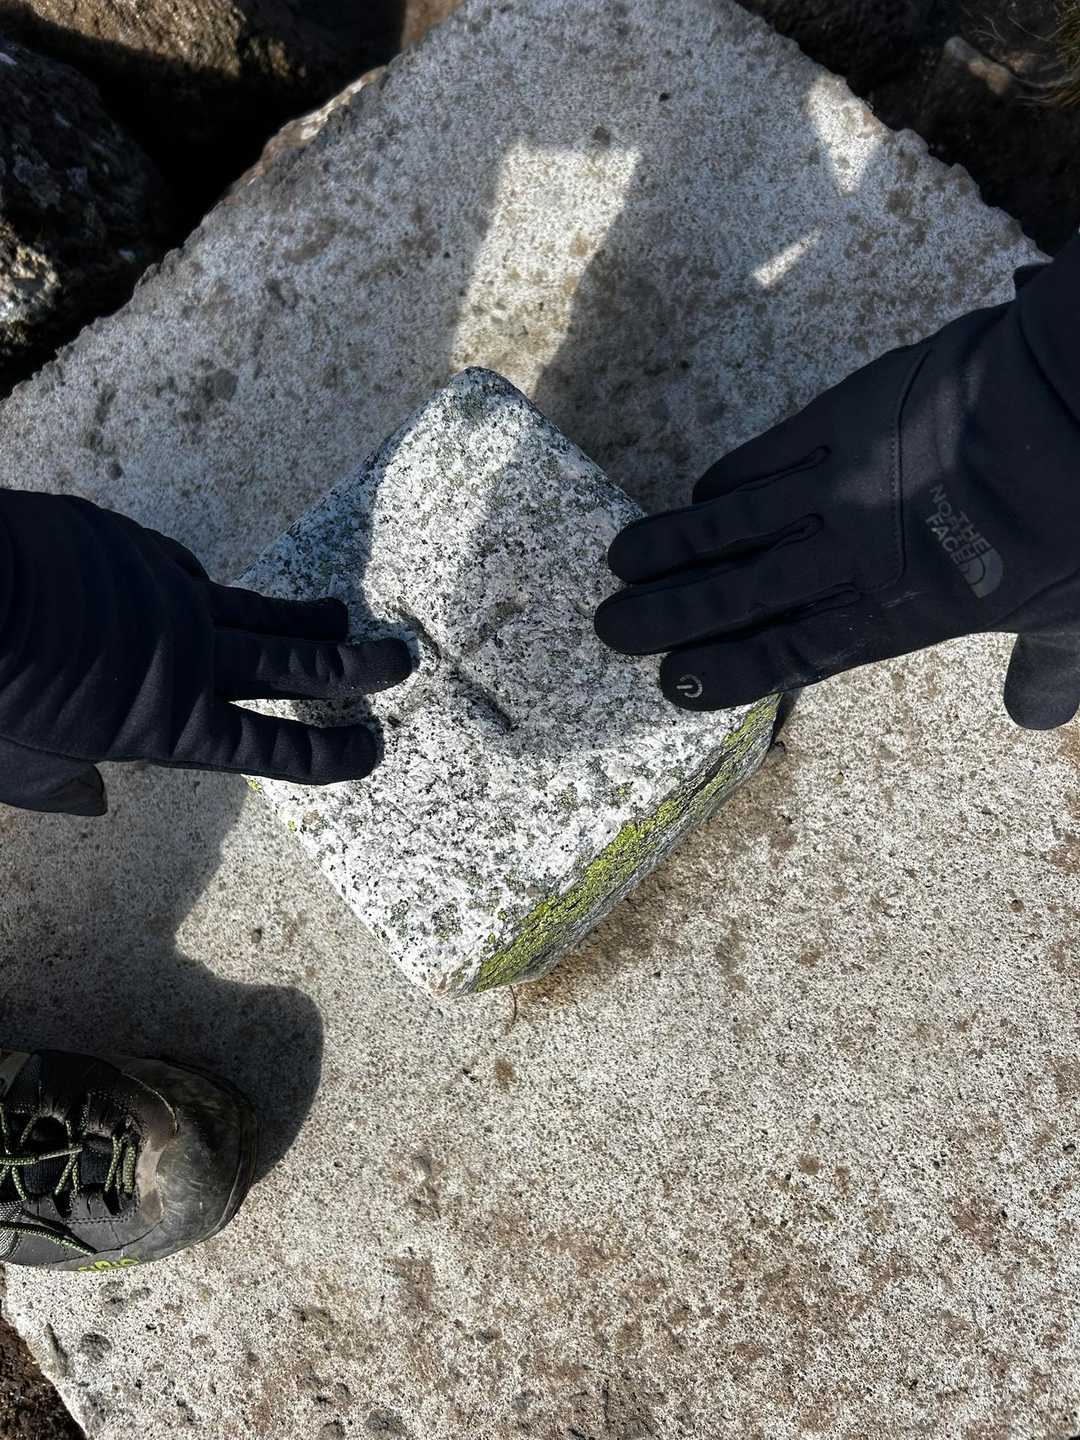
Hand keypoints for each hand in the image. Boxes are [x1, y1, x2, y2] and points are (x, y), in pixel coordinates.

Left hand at [0, 492, 410, 815]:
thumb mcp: (12, 763)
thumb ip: (57, 787)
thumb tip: (91, 798)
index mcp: (170, 724)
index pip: (272, 747)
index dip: (329, 753)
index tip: (372, 750)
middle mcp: (189, 658)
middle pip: (293, 667)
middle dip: (354, 668)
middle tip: (401, 660)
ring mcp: (169, 594)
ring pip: (256, 611)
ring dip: (302, 620)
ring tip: (341, 618)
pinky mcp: (136, 549)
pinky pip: (180, 571)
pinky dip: (197, 587)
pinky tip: (197, 587)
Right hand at [595, 240, 1079, 729]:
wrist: (1072, 414)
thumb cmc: (1077, 526)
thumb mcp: (1071, 618)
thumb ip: (1047, 672)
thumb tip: (1038, 717)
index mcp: (894, 618)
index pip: (784, 656)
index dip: (721, 672)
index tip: (672, 681)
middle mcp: (845, 563)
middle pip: (732, 599)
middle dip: (664, 618)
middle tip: (609, 630)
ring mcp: (833, 491)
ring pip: (725, 529)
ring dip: (666, 548)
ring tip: (616, 562)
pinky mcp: (835, 423)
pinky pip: (757, 462)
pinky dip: (719, 485)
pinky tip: (694, 497)